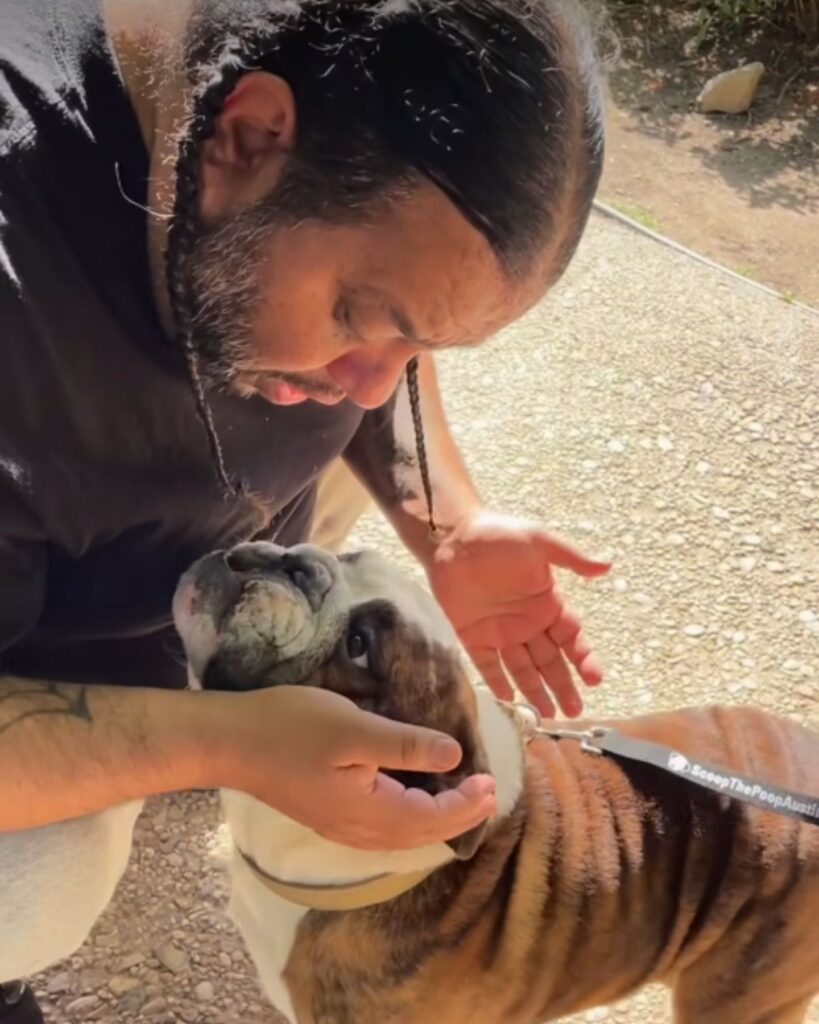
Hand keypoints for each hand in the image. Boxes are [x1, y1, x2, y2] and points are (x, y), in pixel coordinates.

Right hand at [219, 685, 496, 849]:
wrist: (234, 742)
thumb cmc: (292, 728)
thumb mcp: (355, 728)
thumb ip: (406, 745)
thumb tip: (455, 756)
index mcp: (370, 811)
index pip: (432, 818)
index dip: (466, 803)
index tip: (491, 781)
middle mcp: (358, 830)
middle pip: (421, 834)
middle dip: (458, 816)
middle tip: (487, 791)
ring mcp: (341, 827)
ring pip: (402, 834)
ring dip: (435, 819)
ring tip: (460, 797)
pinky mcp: (329, 816)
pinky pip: (384, 828)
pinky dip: (410, 818)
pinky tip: (413, 798)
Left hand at [426, 511, 609, 717]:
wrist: (450, 536)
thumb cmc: (497, 534)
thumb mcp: (537, 541)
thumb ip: (570, 558)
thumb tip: (607, 566)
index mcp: (546, 602)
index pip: (572, 636)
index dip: (583, 658)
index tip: (594, 678)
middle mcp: (527, 622)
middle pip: (550, 660)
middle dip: (564, 685)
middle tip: (575, 711)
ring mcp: (500, 632)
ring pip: (523, 668)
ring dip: (536, 691)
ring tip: (549, 715)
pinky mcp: (473, 636)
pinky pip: (489, 665)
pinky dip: (499, 683)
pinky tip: (511, 702)